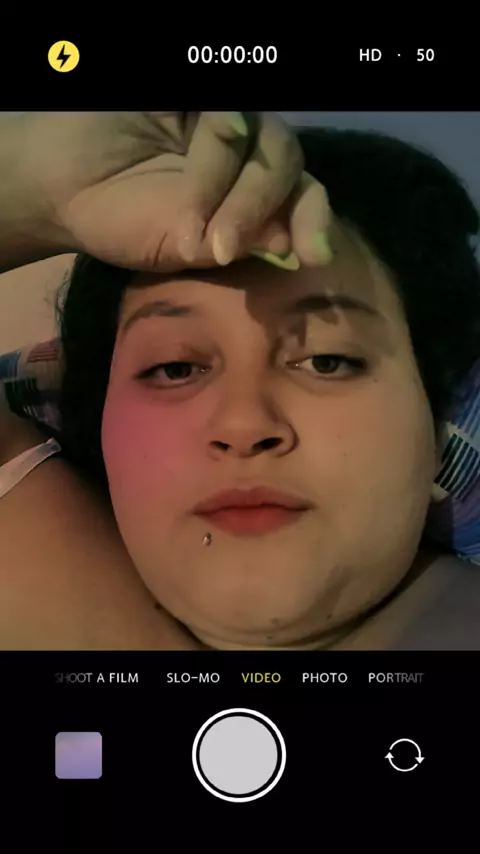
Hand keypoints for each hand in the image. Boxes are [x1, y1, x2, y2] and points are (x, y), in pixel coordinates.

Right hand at [26, 111, 330, 271]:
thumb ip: (238, 239)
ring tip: (188, 230)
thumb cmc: (124, 223)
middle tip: (222, 249)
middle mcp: (245, 152)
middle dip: (257, 209)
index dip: (314, 219)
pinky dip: (224, 128)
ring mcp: (221, 117)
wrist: (61, 193)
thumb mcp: (185, 247)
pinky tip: (221, 130)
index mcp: (252, 190)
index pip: (302, 194)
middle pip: (284, 162)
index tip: (314, 255)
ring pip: (258, 135)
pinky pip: (226, 104)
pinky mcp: (192, 92)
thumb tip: (291, 241)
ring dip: (226, 186)